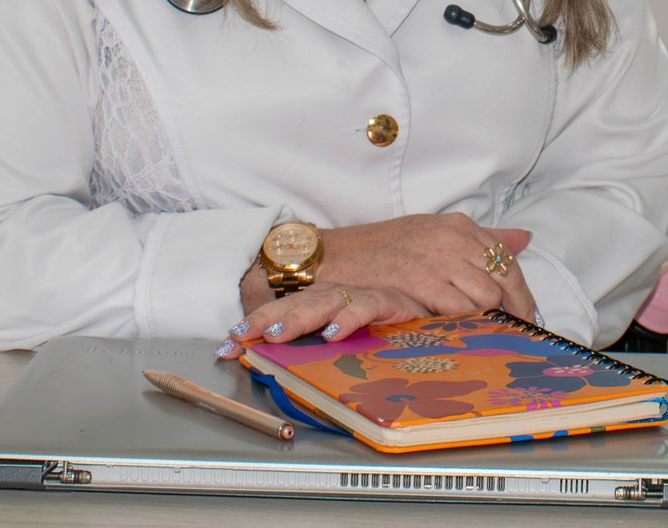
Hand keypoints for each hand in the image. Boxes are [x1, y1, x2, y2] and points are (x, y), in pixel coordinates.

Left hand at [217, 284, 428, 358]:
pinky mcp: (392, 299)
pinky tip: (334, 332)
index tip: (227, 345)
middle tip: (240, 336)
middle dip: (266, 319)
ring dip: (300, 317)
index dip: (256, 323)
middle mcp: (342, 296)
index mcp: (327, 305)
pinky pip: (368, 305)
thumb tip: (286, 372)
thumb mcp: (354, 343)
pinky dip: (349, 318)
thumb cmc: (395, 329)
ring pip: (325, 301)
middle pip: (296, 303)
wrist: (439, 299)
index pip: (285, 310)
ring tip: (277, 334)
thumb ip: (326, 352)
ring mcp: (365, 295)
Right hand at [314, 213, 535, 320]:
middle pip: (505, 276)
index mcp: (459, 225)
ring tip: (489, 336)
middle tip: (517, 332)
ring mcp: (439, 259)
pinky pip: (461, 309)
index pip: (506, 257)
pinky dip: (468, 324)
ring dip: (492, 318)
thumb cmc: (386, 249)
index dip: (520, 290)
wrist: (340, 258)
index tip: (524, 313)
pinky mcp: (423, 281)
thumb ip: (481, 238)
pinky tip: (465, 335)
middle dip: (516, 308)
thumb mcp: (435, 233)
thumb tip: (524, 238)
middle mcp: (454, 238)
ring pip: (487, 295)